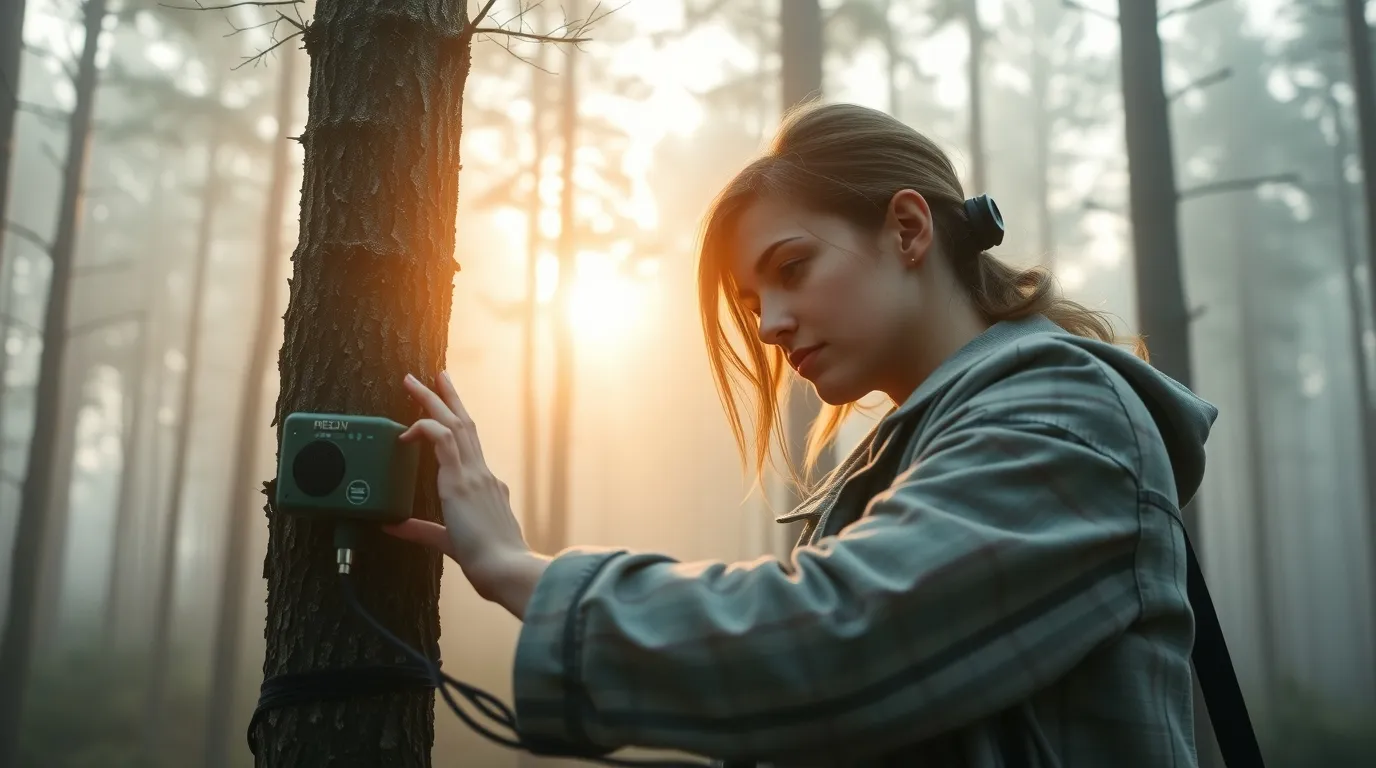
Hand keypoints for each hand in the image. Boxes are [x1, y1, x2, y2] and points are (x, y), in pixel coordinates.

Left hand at [383, 370, 548, 616]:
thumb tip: (392, 525)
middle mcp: (483, 475)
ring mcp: (475, 474)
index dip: (457, 424)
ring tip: (416, 382)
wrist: (506, 569)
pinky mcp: (462, 480)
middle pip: (465, 424)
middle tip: (437, 375)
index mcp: (486, 487)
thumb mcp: (448, 542)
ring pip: (454, 424)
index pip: (470, 446)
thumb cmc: (489, 563)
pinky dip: (425, 428)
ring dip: (434, 400)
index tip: (447, 411)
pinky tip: (407, 429)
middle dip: (449, 398)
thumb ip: (420, 531)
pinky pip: (442, 440)